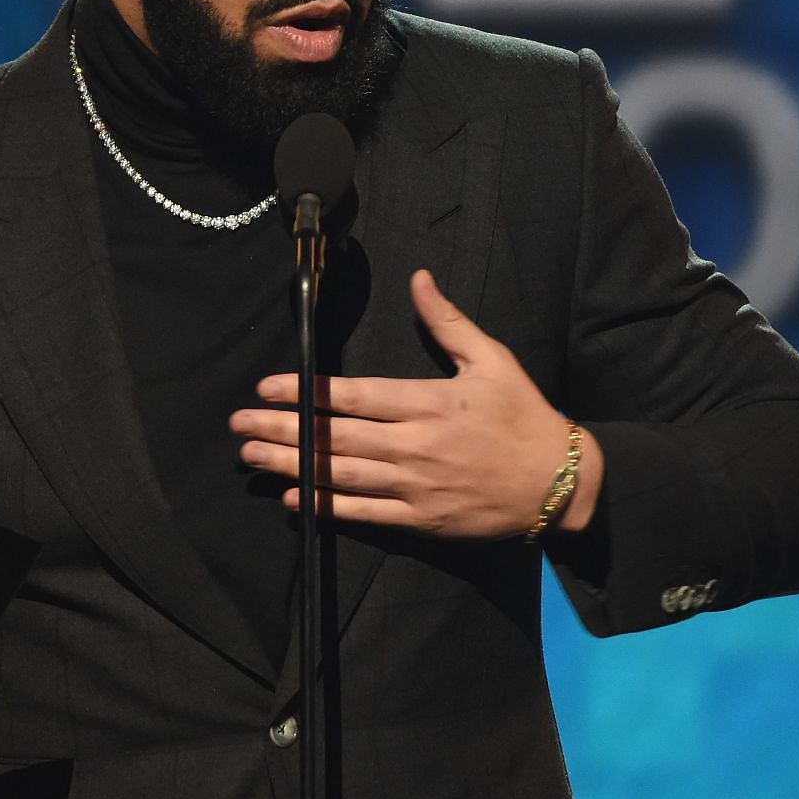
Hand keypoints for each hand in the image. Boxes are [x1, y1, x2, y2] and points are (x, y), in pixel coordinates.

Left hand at [231, 270, 600, 539]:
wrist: (559, 483)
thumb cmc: (524, 417)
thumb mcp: (493, 360)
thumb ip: (448, 322)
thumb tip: (419, 279)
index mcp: (429, 403)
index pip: (353, 396)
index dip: (305, 392)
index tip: (267, 386)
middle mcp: (416, 445)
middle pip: (335, 437)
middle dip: (281, 428)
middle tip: (238, 424)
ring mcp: (417, 486)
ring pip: (341, 475)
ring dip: (291, 465)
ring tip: (251, 456)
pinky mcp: (422, 519)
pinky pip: (364, 513)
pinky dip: (326, 505)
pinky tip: (293, 498)